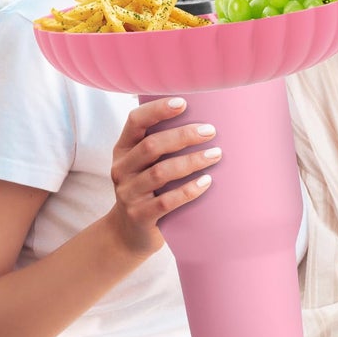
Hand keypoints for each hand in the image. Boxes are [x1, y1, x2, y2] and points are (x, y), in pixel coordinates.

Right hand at [108, 97, 221, 256]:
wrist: (127, 233)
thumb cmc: (147, 188)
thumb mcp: (144, 164)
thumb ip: (162, 144)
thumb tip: (205, 118)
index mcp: (123, 149)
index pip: (135, 121)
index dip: (157, 110)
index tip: (183, 102)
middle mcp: (121, 169)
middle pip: (152, 146)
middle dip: (183, 136)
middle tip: (210, 131)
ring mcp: (128, 194)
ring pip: (161, 172)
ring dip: (191, 161)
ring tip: (216, 155)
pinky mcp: (140, 216)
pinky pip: (166, 202)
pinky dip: (188, 190)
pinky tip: (206, 181)